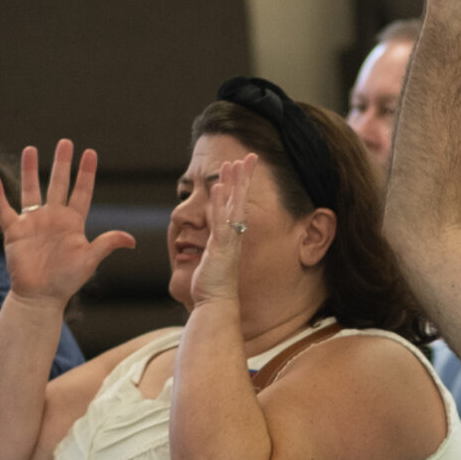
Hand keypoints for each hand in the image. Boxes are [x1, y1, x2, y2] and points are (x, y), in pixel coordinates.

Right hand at [0, 140, 135, 305]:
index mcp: (73, 222)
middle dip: (61, 163)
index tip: (90, 152)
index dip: (86, 173)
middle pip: (57, 184)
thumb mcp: (89, 260)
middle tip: (65, 142)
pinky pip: (4, 209)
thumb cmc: (66, 280)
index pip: (81, 191)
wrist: (40, 296)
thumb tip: (131, 240)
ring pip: (30, 190)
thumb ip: (107, 244)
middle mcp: (53, 217)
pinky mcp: (14, 231)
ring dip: (29, 170)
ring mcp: (33, 222)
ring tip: (30, 149)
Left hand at [188, 154, 258, 309]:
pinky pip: (221, 222)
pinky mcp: (220, 248)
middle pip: (241, 200)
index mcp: (231, 236)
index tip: (243, 165)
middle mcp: (234, 235)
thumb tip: (210, 235)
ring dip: (234, 184)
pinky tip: (219, 188)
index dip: (242, 184)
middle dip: (245, 177)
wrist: (216, 303)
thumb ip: (212, 243)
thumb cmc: (212, 284)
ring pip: (233, 207)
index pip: (238, 204)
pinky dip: (221, 204)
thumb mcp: (212, 258)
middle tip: (250, 155)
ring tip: (234, 163)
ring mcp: (229, 241)